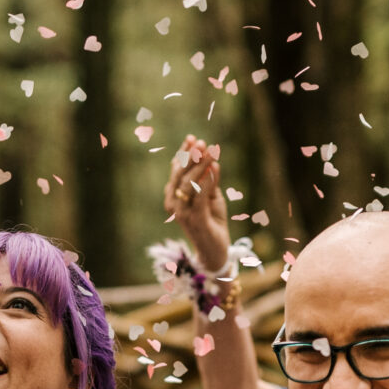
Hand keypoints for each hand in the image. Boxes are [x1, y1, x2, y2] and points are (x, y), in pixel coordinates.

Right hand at [162, 135, 232, 271]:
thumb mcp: (210, 196)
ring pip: (189, 184)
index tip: (192, 138)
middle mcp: (174, 204)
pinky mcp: (195, 220)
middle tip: (203, 143)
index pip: (176, 171)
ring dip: (201, 165)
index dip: (184, 154)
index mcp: (173, 196)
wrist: (214, 250)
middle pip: (181, 175)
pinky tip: (215, 167)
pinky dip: (207, 181)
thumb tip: (210, 159)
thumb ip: (208, 180)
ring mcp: (182, 213)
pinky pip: (200, 196)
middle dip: (192, 157)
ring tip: (212, 152)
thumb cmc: (211, 221)